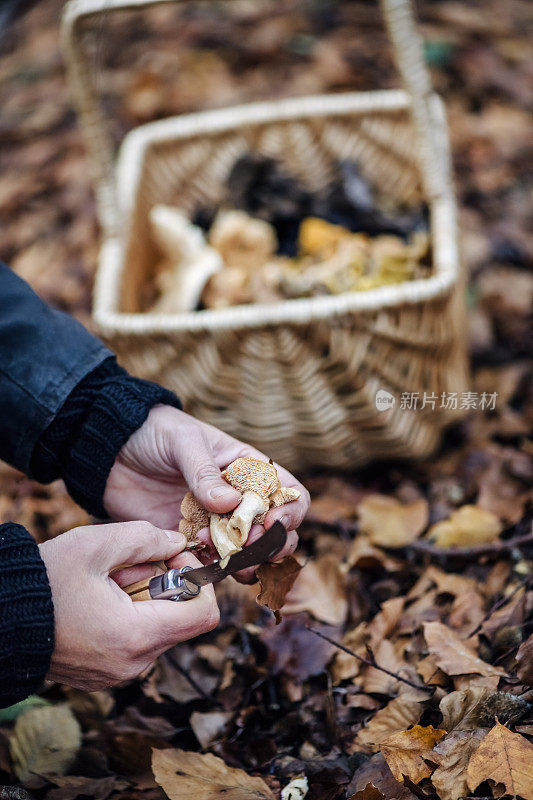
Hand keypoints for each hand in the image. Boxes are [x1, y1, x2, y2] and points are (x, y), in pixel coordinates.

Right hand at [39, 520, 218, 690]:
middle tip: (127, 566)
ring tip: (107, 583)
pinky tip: (99, 600)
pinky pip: (137, 641)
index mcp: (136, 636)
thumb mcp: (95, 544)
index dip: (197, 578)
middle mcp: (134, 664)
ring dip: (145, 599)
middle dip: (165, 584)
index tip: (170, 557)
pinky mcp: (105, 673)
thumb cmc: (44, 582)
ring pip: (159, 628)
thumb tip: (177, 541)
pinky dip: (129, 615)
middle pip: (182, 618)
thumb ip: (145, 538)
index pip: (204, 613)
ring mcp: (119, 673)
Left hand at [103, 406, 309, 579]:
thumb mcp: (183, 442)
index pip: (289, 492)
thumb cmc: (155, 432)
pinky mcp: (190, 540)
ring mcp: (216, 522)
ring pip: (249, 553)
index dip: (291, 511)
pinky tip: (200, 562)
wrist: (111, 449)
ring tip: (229, 561)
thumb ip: (204, 472)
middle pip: (277, 531)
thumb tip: (230, 504)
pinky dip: (214, 569)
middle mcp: (238, 499)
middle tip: (250, 547)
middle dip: (273, 545)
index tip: (272, 522)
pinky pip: (212, 562)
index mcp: (247, 468)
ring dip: (247, 563)